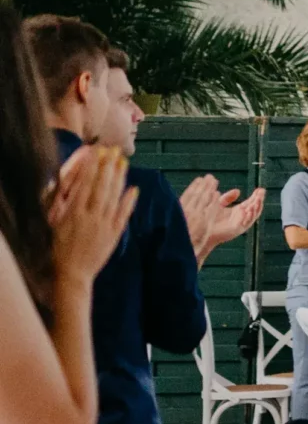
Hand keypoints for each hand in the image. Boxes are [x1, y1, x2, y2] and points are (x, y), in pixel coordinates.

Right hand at [48, 147, 137, 284]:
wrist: (73, 273)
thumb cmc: (60, 247)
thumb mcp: (57, 223)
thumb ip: (65, 204)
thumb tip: (71, 185)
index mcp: (72, 213)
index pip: (84, 184)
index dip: (91, 167)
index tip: (96, 152)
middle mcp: (89, 217)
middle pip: (101, 187)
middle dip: (107, 167)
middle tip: (113, 150)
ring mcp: (103, 225)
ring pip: (113, 197)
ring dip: (119, 178)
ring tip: (124, 162)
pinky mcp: (114, 234)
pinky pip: (123, 215)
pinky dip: (129, 201)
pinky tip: (134, 188)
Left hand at [180, 178, 263, 257]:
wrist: (202, 230)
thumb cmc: (210, 218)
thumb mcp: (219, 204)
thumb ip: (228, 198)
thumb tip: (238, 191)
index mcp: (238, 211)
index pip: (251, 203)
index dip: (256, 196)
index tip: (260, 189)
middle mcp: (242, 217)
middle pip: (255, 208)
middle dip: (259, 199)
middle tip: (262, 191)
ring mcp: (241, 223)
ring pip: (253, 215)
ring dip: (257, 207)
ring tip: (258, 199)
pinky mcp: (237, 229)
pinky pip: (247, 223)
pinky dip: (249, 216)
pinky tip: (250, 209)